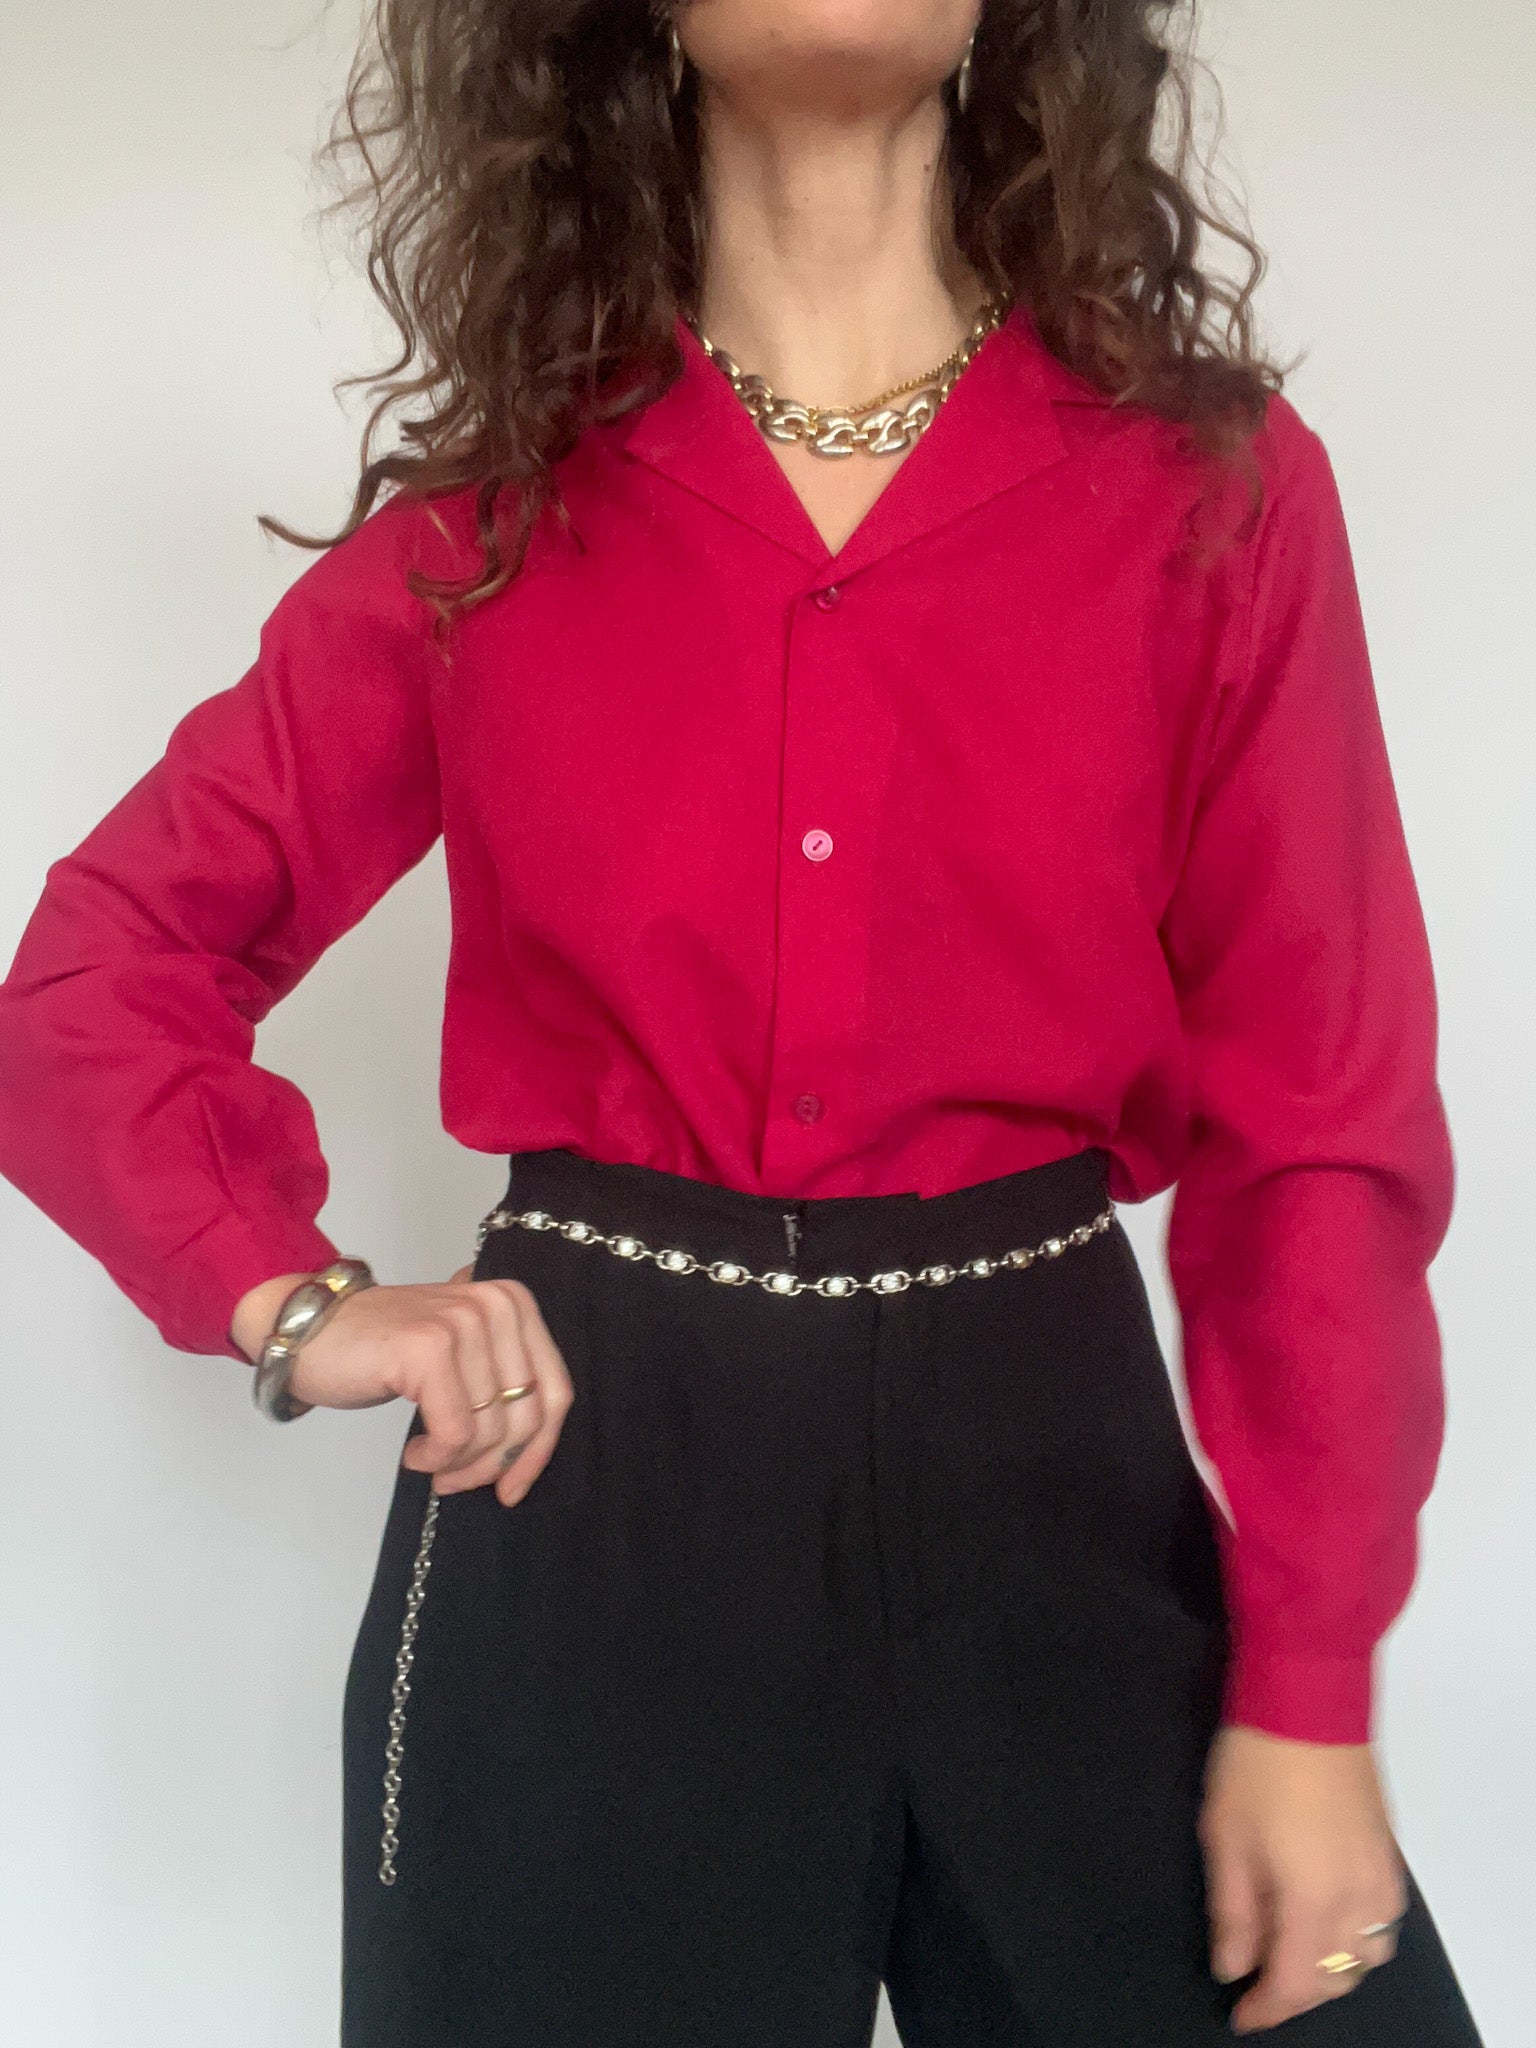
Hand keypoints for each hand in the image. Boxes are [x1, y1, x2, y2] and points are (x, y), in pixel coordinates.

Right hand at [282, 1263, 574, 1506]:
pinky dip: (437, 1457)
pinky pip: (456, 1433)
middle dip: (495, 1465)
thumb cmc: (383, 1351)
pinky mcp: (429, 1348)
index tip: (513, 1488)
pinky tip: (416, 1454)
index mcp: (515, 1304)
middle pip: (528, 1416)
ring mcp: (464, 1322)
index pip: (556, 1391)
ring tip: (433, 1465)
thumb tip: (532, 1452)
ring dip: (460, 1465)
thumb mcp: (461, 1356)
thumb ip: (501, 1382)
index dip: (538, 1450)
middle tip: (457, 1482)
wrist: (309, 1329)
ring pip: (491, 1430)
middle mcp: (498, 1305)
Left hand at [1199, 1724, 1406, 2033]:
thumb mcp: (1226, 1835)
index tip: (1240, 2015)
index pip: (1296, 1983)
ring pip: (1369, 1954)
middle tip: (1257, 1980)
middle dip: (1298, 1990)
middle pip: (1337, 1978)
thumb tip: (1232, 1965)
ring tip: (1290, 1948)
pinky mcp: (1389, 1850)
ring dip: (1332, 1966)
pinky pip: (1383, 1920)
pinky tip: (1326, 1916)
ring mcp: (1381, 1874)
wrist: (1310, 1694)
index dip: (1266, 2008)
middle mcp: (1359, 1899)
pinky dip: (1357, 1936)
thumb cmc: (1256, 1763)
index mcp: (1315, 1901)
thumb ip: (1232, 1909)